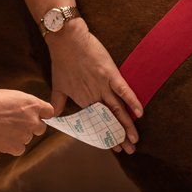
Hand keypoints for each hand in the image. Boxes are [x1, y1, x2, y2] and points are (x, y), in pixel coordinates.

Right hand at [0, 89, 54, 155]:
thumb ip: (21, 103)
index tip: (37, 116)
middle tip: (17, 124)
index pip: (49, 111)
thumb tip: (23, 108)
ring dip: (19, 136)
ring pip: (27, 138)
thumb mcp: (9, 95)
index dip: (42, 114)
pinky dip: (12, 146)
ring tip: (3, 130)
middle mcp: (33, 120)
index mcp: (32, 104)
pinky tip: (2, 139)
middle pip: (41, 128)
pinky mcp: (16, 147)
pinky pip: (19, 149)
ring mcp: (25, 135)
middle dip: (31, 127)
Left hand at [45, 18, 143, 153]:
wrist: (67, 40)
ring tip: (135, 140)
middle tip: (129, 151)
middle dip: (120, 136)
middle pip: (110, 120)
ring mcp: (103, 85)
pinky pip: (123, 90)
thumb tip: (52, 117)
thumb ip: (57, 103)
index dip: (106, 136)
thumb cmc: (61, 61)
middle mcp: (94, 96)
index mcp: (83, 100)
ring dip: (127, 126)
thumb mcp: (58, 85)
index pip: (97, 123)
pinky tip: (139, 113)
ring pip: (118, 110)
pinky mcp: (111, 74)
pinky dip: (132, 101)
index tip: (114, 148)